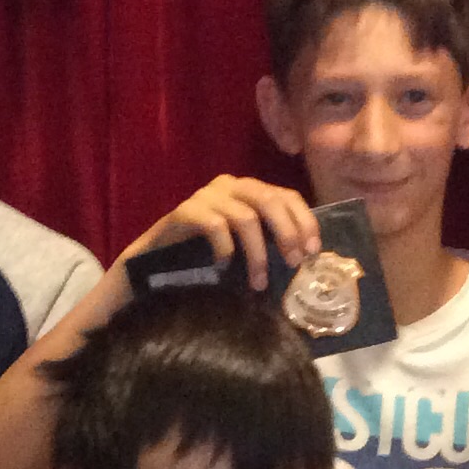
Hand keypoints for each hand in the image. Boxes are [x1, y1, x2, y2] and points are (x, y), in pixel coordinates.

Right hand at [119, 175, 320, 291]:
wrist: (156, 261)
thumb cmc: (206, 256)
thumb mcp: (246, 246)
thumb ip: (270, 241)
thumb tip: (307, 257)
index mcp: (249, 190)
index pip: (287, 196)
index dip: (305, 221)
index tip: (313, 251)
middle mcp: (229, 186)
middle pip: (269, 201)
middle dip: (286, 234)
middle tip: (292, 264)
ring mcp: (206, 196)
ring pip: (245, 217)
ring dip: (257, 254)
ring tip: (258, 282)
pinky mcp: (184, 211)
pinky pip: (215, 225)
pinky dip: (226, 249)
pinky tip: (225, 268)